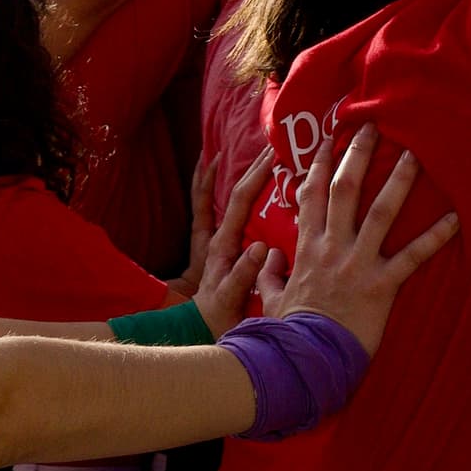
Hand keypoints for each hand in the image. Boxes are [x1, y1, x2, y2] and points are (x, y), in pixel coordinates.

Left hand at [181, 151, 274, 327]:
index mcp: (222, 243)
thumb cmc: (217, 315)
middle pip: (234, 191)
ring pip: (220, 195)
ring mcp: (215, 237)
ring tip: (245, 149)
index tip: (274, 156)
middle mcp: (216, 234)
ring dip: (230, 171)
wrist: (196, 326)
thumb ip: (243, 274)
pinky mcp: (217, 244)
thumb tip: (261, 246)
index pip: (241, 201)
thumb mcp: (231, 298)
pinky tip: (225, 176)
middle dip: (250, 166)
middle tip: (270, 144)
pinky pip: (215, 208)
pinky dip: (215, 187)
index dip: (257, 176)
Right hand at [258, 131, 456, 355]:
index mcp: (306, 248)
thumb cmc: (290, 331)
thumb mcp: (273, 299)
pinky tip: (456, 218)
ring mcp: (357, 264)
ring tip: (414, 154)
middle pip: (344, 190)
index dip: (320, 165)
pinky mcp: (381, 286)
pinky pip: (412, 257)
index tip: (330, 140)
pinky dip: (435, 237)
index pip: (311, 196)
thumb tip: (269, 257)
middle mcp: (332, 247)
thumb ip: (270, 275)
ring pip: (380, 212)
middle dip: (358, 155)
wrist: (304, 359)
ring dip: (398, 181)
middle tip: (373, 125)